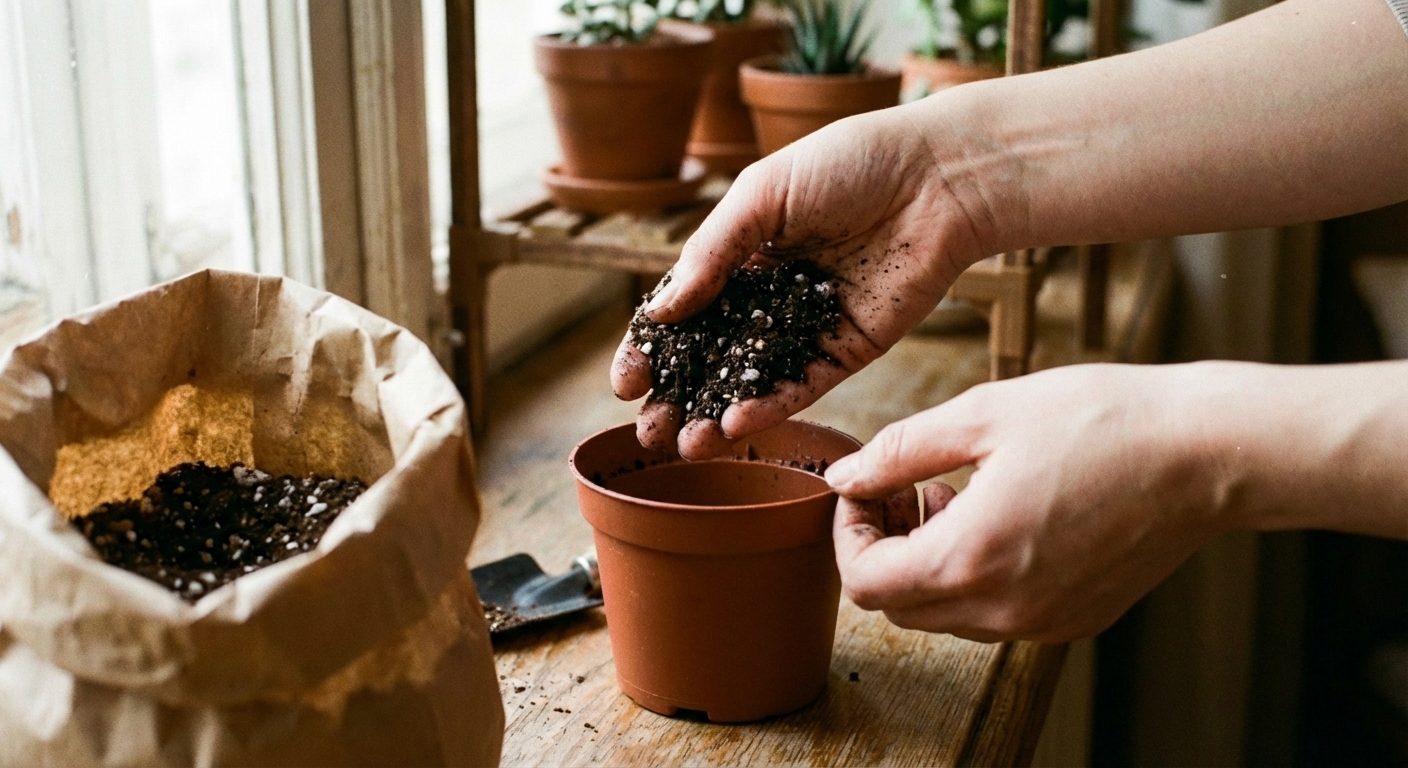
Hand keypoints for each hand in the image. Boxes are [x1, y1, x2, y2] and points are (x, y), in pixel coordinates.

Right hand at [611, 103, 997, 458]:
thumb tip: (662, 311)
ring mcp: (808, 326)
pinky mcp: (849, 348)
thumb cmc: (848, 163)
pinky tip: (735, 425)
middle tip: (648, 435)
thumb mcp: (762, 195)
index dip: (652, 349)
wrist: (937, 176)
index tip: (626, 385)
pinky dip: (769, 406)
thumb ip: (712, 253)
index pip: (684, 312)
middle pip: (712, 358)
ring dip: (716, 415)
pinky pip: (803, 385)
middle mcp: (770, 296)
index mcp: (741, 255)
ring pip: (753, 381)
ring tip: (684, 446)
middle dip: (678, 398)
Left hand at [828, 363, 1229, 641]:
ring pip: (945, 615)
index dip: (848, 533)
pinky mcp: (1076, 620)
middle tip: (907, 487)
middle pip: (898, 606)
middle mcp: (1004, 609)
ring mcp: (1044, 623)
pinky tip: (1001, 518)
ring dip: (928, 562)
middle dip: (884, 547)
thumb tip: (846, 475)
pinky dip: (976, 577)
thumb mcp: (982, 415)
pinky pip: (996, 615)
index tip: (865, 488)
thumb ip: (900, 450)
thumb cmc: (1100, 420)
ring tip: (956, 494)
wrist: (1207, 452)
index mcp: (970, 559)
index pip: (864, 582)